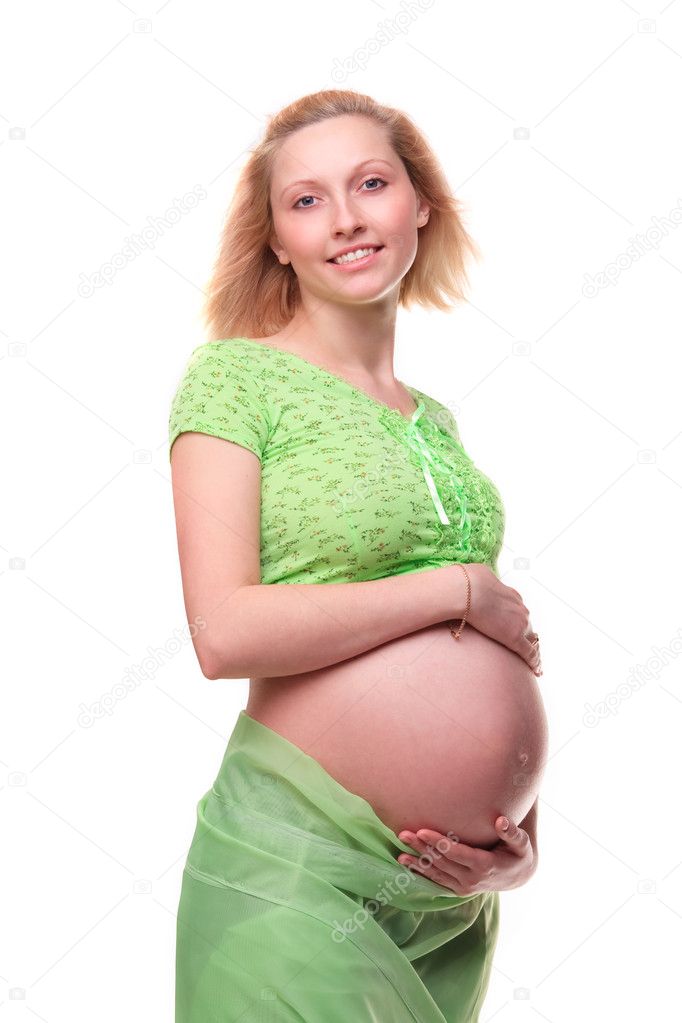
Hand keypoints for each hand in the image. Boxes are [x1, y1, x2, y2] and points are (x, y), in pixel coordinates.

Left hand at [396, 816, 535, 893]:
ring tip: (399, 851)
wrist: (518, 878)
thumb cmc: (518, 854)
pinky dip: (420, 872)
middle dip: (422, 848)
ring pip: (436, 873)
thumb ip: (512, 832)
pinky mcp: (458, 889)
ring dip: (417, 862)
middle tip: (404, 834)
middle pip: (442, 862)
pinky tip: (405, 863)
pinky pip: (436, 880)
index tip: (423, 831)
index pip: (457, 853)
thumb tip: (501, 821)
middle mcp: (472, 879)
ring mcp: (464, 887)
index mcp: (485, 866)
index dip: (439, 843)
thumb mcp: (521, 844)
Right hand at [463, 564, 542, 676]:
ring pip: (532, 640)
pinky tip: (536, 671)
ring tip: (535, 665)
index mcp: (512, 597)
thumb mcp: (476, 582)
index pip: (521, 614)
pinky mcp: (515, 637)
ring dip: (533, 650)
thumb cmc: (466, 585)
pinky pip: (529, 653)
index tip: (524, 632)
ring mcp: (520, 623)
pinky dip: (534, 662)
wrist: (468, 590)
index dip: (522, 625)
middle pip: (529, 627)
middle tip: (530, 651)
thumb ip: (478, 587)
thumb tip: (467, 583)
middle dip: (529, 638)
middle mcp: (520, 610)